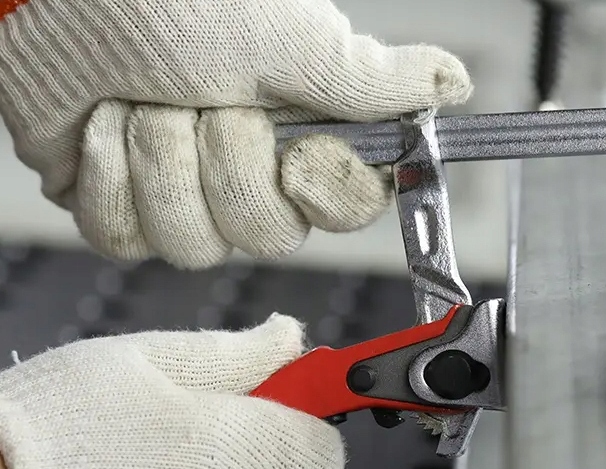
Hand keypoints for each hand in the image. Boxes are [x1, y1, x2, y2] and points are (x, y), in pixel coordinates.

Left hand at [0, 0, 471, 268]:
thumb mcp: (293, 37)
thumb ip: (377, 81)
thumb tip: (452, 86)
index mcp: (301, 140)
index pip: (346, 211)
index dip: (324, 189)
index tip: (300, 152)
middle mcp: (249, 179)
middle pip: (266, 235)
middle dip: (227, 157)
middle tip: (205, 98)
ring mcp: (184, 201)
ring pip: (195, 245)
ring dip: (163, 158)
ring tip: (147, 101)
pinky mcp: (122, 212)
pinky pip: (126, 239)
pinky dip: (109, 174)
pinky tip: (105, 126)